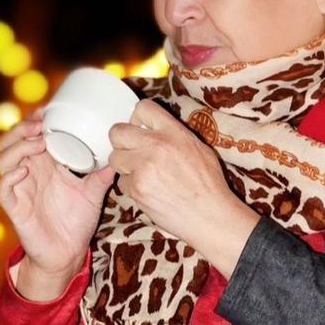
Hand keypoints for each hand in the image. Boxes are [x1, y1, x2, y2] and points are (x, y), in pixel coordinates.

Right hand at [0, 114, 115, 295]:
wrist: (67, 254)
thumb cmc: (76, 222)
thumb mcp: (93, 192)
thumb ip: (102, 173)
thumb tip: (119, 154)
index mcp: (43, 165)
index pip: (30, 135)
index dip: (33, 120)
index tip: (46, 110)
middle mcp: (28, 173)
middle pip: (11, 140)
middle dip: (22, 128)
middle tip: (40, 125)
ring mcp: (19, 189)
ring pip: (3, 159)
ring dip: (17, 146)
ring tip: (36, 142)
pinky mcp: (14, 208)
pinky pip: (2, 189)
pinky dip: (9, 177)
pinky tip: (24, 171)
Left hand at [107, 101, 257, 268]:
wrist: (209, 216)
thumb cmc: (209, 184)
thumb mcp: (198, 148)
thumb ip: (174, 135)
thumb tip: (155, 130)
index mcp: (174, 132)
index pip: (142, 108)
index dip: (136, 118)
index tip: (138, 128)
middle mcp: (156, 146)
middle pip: (117, 132)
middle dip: (121, 141)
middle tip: (130, 151)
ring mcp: (143, 168)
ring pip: (115, 158)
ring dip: (124, 165)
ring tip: (141, 174)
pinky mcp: (137, 189)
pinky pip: (123, 182)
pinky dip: (132, 187)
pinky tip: (149, 191)